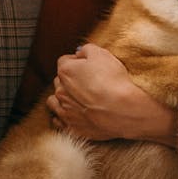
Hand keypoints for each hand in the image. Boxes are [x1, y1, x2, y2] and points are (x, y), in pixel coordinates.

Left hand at [46, 43, 176, 144]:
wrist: (123, 110)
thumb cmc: (113, 81)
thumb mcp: (102, 54)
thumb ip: (87, 50)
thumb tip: (80, 52)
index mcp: (66, 71)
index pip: (65, 61)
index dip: (77, 62)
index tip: (87, 66)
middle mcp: (61, 91)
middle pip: (59, 81)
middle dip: (69, 80)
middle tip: (86, 82)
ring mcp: (65, 111)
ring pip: (54, 102)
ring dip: (62, 98)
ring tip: (75, 99)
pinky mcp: (72, 128)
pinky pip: (59, 122)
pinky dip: (63, 117)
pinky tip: (72, 114)